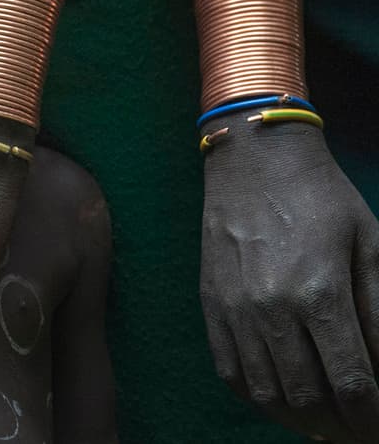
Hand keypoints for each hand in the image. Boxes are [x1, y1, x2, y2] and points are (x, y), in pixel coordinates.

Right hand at [201, 111, 378, 441]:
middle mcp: (271, 308)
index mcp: (319, 292)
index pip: (353, 384)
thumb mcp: (369, 244)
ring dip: (299, 418)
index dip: (372, 419)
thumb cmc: (320, 195)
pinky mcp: (211, 303)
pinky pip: (230, 371)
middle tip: (358, 431)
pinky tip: (281, 399)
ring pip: (266, 393)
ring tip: (324, 422)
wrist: (252, 157)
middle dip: (341, 427)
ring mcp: (234, 308)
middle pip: (308, 397)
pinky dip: (257, 397)